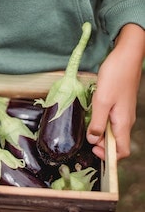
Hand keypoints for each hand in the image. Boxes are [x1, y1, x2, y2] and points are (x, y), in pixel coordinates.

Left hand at [87, 24, 144, 159]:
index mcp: (123, 123)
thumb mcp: (102, 101)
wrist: (126, 56)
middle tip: (86, 135)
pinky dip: (101, 122)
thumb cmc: (115, 77)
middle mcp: (125, 121)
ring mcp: (123, 113)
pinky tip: (92, 114)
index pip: (122, 151)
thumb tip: (93, 139)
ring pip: (111, 131)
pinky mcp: (119, 105)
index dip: (108, 155)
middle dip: (100, 143)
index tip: (93, 149)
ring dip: (99, 132)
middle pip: (115, 142)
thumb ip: (97, 122)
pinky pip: (110, 120)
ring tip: (87, 124)